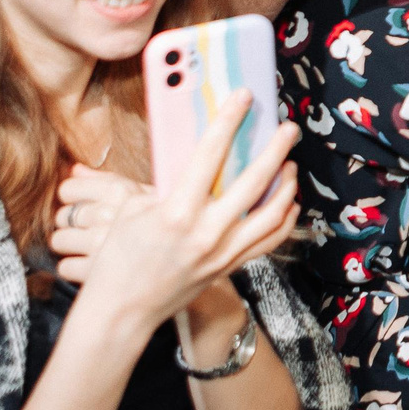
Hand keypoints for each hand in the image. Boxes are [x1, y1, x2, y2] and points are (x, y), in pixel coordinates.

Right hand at [62, 94, 299, 329]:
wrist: (120, 313)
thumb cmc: (118, 260)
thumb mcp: (132, 212)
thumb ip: (166, 186)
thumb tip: (195, 160)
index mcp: (176, 212)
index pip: (209, 154)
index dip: (229, 120)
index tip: (243, 96)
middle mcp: (206, 233)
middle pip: (255, 181)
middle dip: (276, 148)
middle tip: (287, 127)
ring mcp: (222, 253)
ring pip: (273, 213)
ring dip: (287, 184)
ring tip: (290, 164)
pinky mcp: (229, 268)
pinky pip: (269, 240)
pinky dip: (283, 218)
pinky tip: (288, 202)